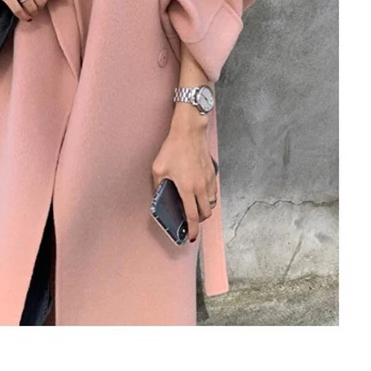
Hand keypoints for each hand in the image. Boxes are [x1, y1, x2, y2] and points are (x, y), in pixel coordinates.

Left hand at [151, 106, 217, 242]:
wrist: (189, 133)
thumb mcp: (158, 168)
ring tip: (194, 206)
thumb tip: (158, 196)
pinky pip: (213, 192)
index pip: (192, 216)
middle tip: (189, 219)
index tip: (190, 237)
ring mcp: (209, 181)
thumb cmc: (173, 149)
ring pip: (211, 203)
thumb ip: (158, 185)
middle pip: (205, 213)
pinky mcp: (213, 174)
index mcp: (187, 188)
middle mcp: (201, 187)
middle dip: (198, 220)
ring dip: (204, 209)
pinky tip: (199, 193)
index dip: (192, 230)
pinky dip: (208, 198)